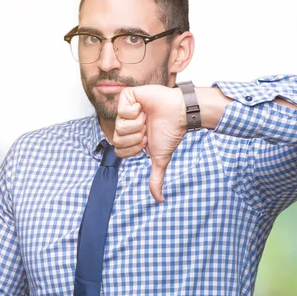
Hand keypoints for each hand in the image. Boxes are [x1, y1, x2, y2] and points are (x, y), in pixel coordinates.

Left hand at [114, 85, 186, 202]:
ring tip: (147, 118)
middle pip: (116, 139)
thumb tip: (159, 200)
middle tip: (147, 129)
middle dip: (135, 138)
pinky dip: (135, 111)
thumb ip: (156, 178)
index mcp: (130, 137)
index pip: (118, 151)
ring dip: (137, 124)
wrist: (180, 113)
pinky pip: (122, 109)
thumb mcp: (160, 158)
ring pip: (119, 125)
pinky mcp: (128, 96)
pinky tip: (143, 107)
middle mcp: (125, 124)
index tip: (146, 141)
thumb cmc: (171, 132)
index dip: (133, 148)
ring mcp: (125, 110)